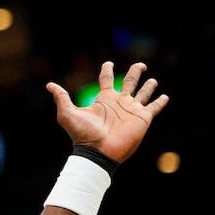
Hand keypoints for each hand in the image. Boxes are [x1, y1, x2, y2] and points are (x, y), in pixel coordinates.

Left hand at [47, 61, 169, 163]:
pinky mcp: (142, 118)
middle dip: (135, 72)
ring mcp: (132, 109)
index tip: (109, 63)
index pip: (107, 79)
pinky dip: (160, 102)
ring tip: (153, 80)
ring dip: (148, 86)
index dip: (107, 70)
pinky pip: (154, 107)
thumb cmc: (82, 134)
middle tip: (140, 65)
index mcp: (103, 99)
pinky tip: (165, 97)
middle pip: (129, 82)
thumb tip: (49, 85)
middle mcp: (119, 102)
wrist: (97, 151)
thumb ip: (61, 97)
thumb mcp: (68, 113)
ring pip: (143, 93)